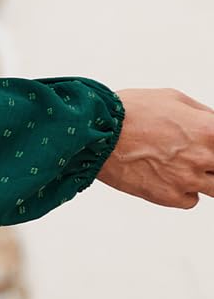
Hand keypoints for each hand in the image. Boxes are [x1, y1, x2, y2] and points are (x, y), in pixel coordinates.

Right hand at [95, 89, 213, 208]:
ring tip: (185, 166)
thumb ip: (202, 114)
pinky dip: (185, 191)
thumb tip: (212, 123)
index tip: (209, 145)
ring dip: (205, 178)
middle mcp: (203, 157)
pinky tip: (170, 177)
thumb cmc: (131, 111)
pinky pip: (191, 200)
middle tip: (197, 156)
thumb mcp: (173, 98)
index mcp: (209, 130)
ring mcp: (187, 179)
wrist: (97, 133)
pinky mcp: (168, 196)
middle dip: (211, 161)